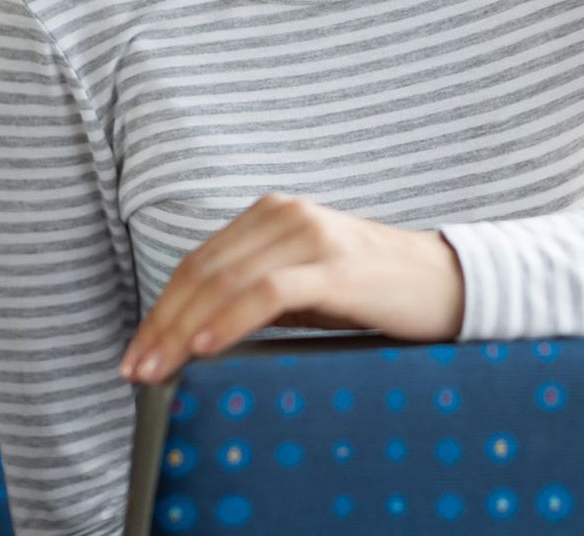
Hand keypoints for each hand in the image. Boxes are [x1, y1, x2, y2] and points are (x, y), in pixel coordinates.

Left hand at [118, 193, 464, 383]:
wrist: (448, 284)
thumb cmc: (372, 291)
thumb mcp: (305, 285)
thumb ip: (254, 293)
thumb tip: (192, 336)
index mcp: (272, 213)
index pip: (198, 263)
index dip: (160, 309)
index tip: (136, 353)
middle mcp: (286, 214)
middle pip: (203, 272)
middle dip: (161, 325)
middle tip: (135, 369)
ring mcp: (311, 237)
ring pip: (226, 281)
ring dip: (183, 330)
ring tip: (159, 369)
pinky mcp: (336, 266)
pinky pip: (268, 292)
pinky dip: (230, 320)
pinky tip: (204, 347)